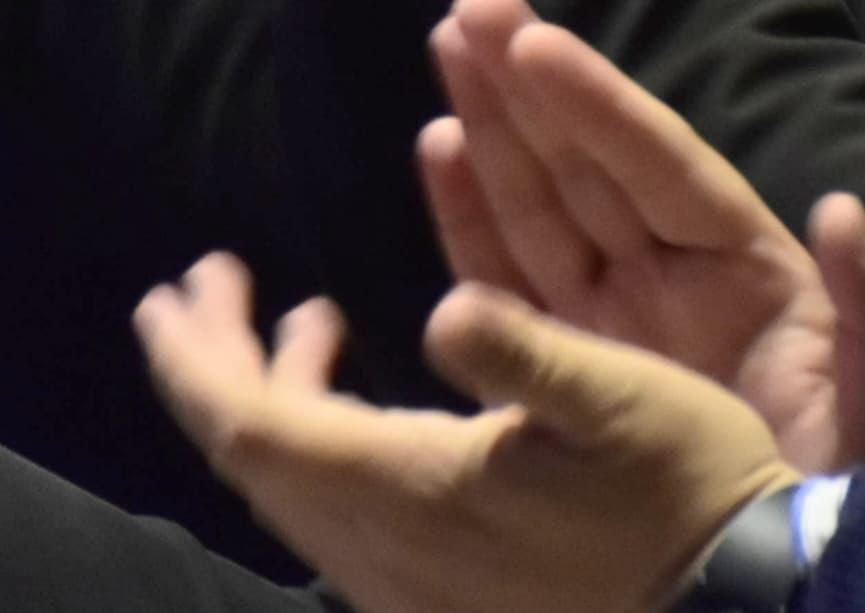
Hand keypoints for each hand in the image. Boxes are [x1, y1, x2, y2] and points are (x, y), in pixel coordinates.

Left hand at [137, 254, 796, 612]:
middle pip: (256, 460)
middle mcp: (386, 557)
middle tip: (204, 282)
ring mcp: (409, 591)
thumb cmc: (687, 494)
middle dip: (216, 366)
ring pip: (297, 491)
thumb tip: (441, 309)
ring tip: (303, 319)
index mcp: (411, 494)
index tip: (177, 283)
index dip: (200, 356)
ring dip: (274, 400)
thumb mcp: (616, 400)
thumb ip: (519, 349)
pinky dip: (328, 443)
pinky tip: (367, 399)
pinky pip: (342, 517)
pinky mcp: (444, 599)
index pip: (252, 427)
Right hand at [421, 0, 864, 479]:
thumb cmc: (852, 496)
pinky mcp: (570, 370)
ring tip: (447, 49)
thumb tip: (843, 211)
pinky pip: (510, 281)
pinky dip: (470, 218)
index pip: (662, 167)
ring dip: (491, 128)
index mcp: (750, 273)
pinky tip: (437, 151)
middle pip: (590, 165)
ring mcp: (619, 321)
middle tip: (468, 8)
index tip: (535, 39)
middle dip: (528, 87)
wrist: (790, 587)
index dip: (598, 103)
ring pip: (542, 205)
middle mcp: (677, 279)